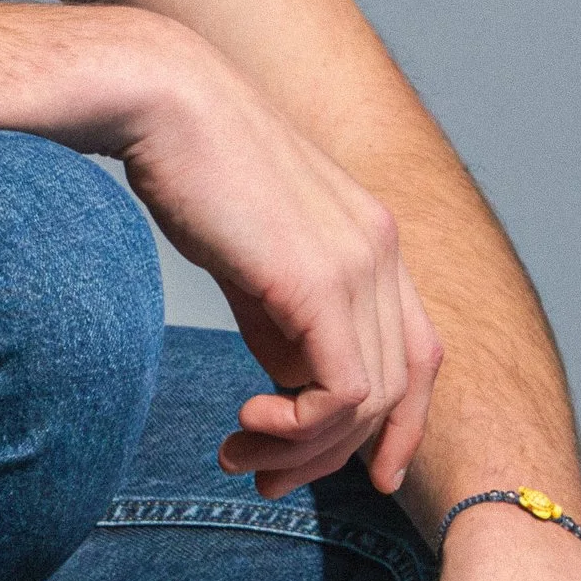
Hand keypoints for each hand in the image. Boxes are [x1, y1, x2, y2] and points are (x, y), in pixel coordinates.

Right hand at [115, 34, 442, 495]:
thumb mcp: (249, 257)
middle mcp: (383, 251)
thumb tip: (292, 385)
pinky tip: (246, 421)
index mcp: (373, 240)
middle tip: (262, 479)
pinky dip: (300, 429)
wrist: (162, 102)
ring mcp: (361, 265)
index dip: (398, 424)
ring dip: (304, 449)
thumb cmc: (188, 168)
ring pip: (370, 400)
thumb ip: (281, 319)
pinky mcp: (322, 282)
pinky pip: (343, 391)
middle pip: (399, 389)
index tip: (353, 472)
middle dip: (335, 453)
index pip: (418, 354)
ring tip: (240, 455)